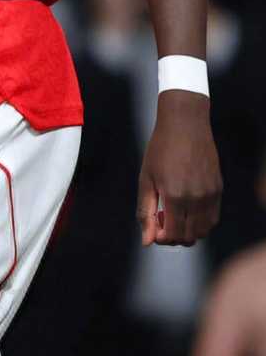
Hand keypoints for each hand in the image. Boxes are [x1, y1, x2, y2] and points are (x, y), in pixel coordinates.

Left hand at [137, 91, 221, 245]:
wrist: (184, 123)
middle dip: (173, 236)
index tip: (153, 228)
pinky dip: (200, 221)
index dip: (161, 238)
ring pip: (203, 230)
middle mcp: (196, 198)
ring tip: (174, 214)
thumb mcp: (146, 178)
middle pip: (189, 237)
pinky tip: (187, 208)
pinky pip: (212, 217)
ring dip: (188, 231)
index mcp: (175, 195)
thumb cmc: (160, 148)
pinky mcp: (218, 188)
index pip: (173, 235)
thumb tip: (146, 242)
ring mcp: (210, 194)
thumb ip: (145, 211)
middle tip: (161, 220)